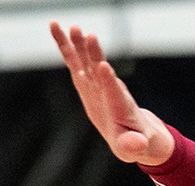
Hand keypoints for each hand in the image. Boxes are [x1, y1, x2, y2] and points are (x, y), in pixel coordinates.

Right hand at [51, 21, 174, 164]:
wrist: (133, 132)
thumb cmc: (133, 141)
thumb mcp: (133, 147)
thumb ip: (133, 145)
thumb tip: (138, 145)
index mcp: (119, 106)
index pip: (114, 92)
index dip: (109, 80)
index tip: (103, 66)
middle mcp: (108, 90)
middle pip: (100, 69)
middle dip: (94, 54)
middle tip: (90, 36)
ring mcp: (97, 84)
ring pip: (86, 60)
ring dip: (79, 44)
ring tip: (72, 27)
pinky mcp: (87, 81)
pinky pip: (74, 61)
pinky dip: (66, 46)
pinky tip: (56, 29)